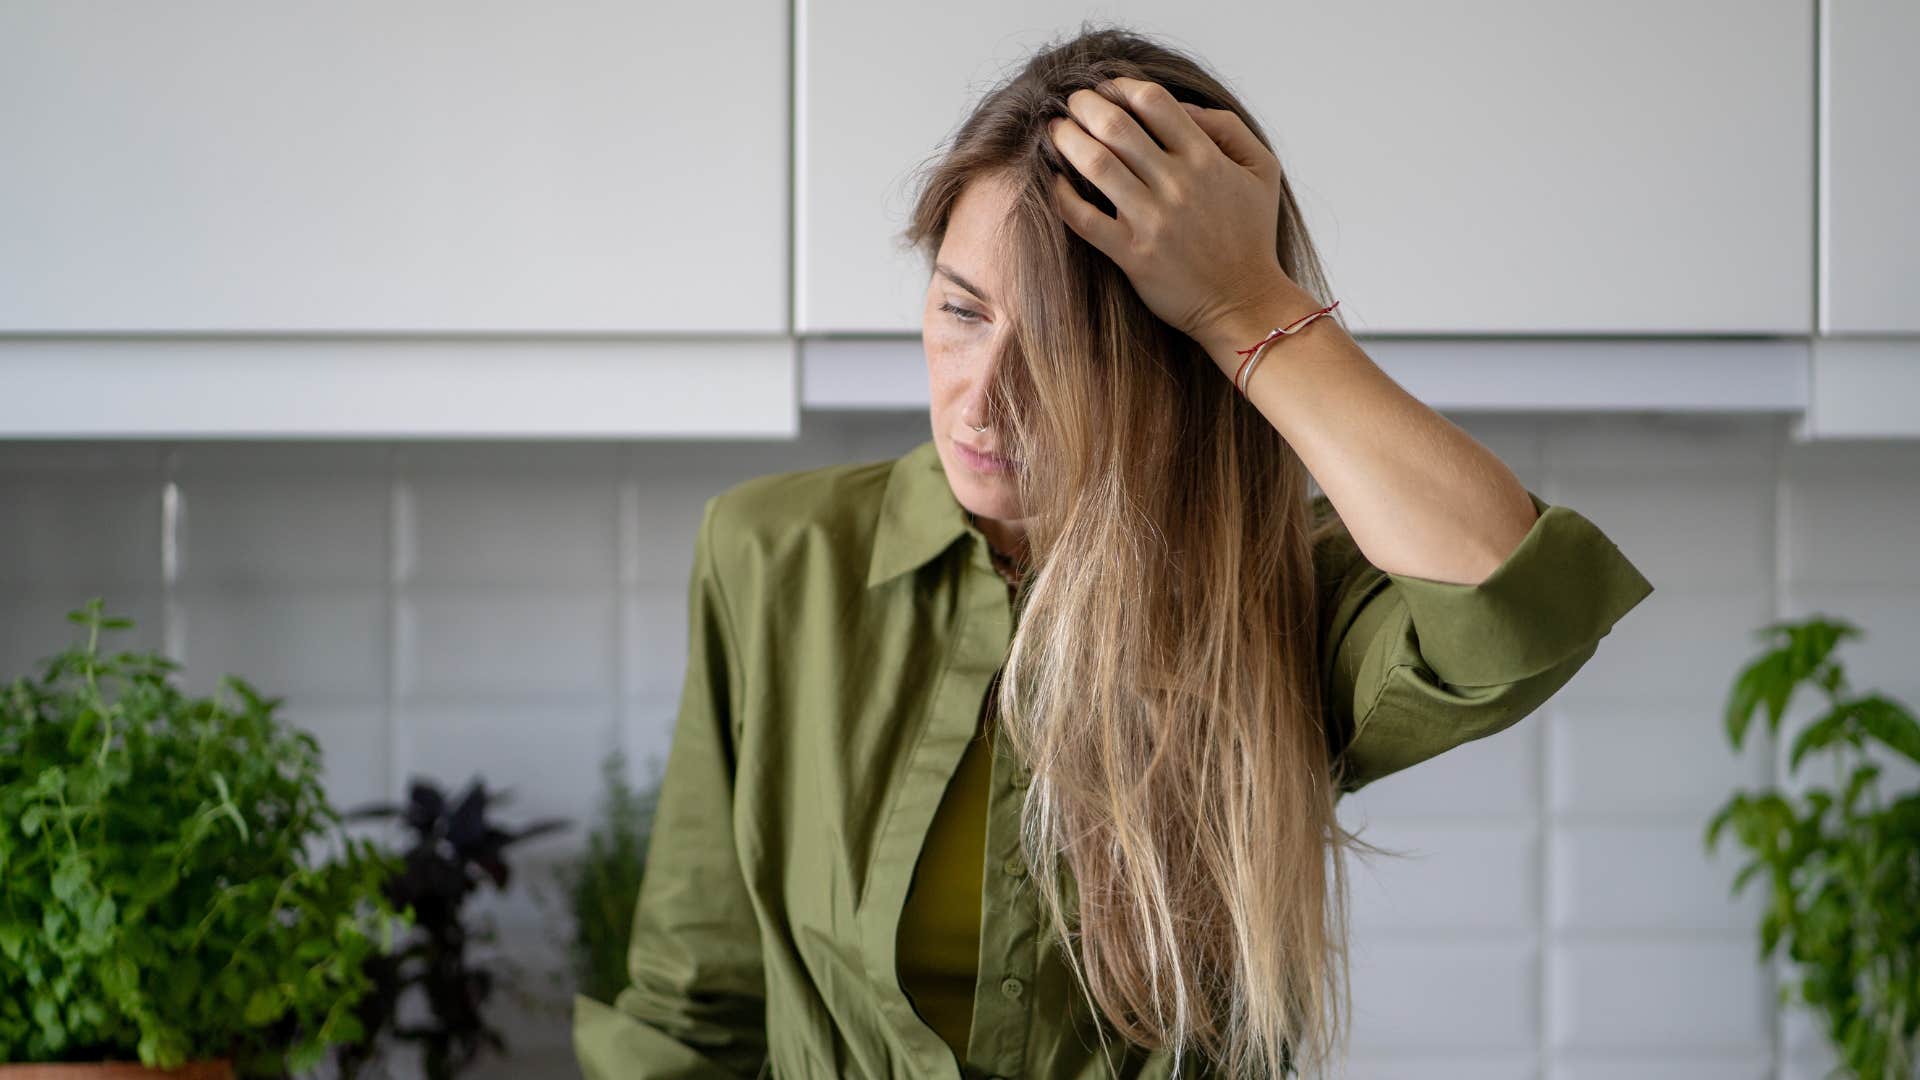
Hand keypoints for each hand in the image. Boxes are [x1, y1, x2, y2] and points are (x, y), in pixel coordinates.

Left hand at [1045, 77, 1294, 346]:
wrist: (1244, 303)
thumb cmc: (1251, 235)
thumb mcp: (1262, 171)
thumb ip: (1228, 128)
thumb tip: (1183, 107)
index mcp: (1206, 159)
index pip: (1154, 101)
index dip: (1121, 86)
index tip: (1105, 88)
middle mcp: (1178, 184)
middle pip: (1116, 126)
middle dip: (1085, 105)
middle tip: (1070, 102)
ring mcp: (1152, 220)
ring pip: (1096, 165)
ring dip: (1067, 140)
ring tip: (1054, 132)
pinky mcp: (1132, 255)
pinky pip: (1084, 218)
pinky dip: (1062, 195)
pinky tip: (1054, 182)